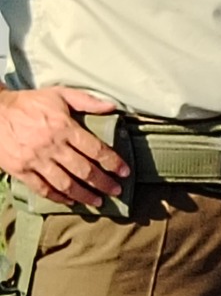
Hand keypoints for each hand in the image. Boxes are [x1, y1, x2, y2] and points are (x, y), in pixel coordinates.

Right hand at [0, 87, 127, 205]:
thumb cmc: (28, 102)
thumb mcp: (58, 94)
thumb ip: (86, 101)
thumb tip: (112, 107)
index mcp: (64, 127)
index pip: (96, 149)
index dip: (113, 163)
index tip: (125, 172)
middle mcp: (52, 146)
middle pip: (84, 170)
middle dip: (103, 183)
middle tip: (117, 191)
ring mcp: (35, 160)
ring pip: (65, 183)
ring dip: (84, 195)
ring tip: (98, 201)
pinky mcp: (20, 170)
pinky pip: (42, 188)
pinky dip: (58, 197)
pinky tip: (70, 201)